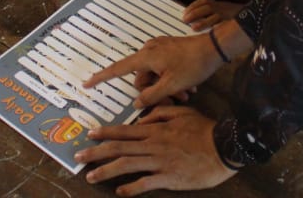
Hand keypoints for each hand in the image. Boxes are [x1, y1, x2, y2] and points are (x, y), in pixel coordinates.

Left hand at [76, 106, 236, 195]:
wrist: (223, 147)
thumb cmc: (204, 129)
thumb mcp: (181, 112)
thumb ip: (159, 114)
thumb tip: (142, 118)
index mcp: (155, 129)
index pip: (124, 131)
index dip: (105, 133)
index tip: (89, 135)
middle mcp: (153, 145)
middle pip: (118, 148)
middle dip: (96, 153)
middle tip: (78, 157)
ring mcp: (159, 162)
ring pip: (126, 165)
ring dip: (106, 171)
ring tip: (90, 176)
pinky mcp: (168, 178)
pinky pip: (145, 183)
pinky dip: (130, 188)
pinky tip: (120, 191)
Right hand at [84, 34, 222, 108]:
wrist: (215, 47)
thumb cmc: (193, 65)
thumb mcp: (172, 85)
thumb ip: (151, 95)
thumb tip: (136, 103)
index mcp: (145, 57)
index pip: (117, 69)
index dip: (101, 77)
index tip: (86, 83)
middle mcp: (149, 50)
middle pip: (142, 77)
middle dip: (156, 91)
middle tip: (176, 100)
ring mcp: (160, 48)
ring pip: (155, 75)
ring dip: (167, 87)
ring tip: (187, 94)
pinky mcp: (169, 49)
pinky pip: (163, 68)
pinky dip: (172, 79)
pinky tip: (188, 86)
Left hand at [182, 0, 244, 30]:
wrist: (255, 16)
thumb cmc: (234, 17)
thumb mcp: (223, 12)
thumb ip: (211, 15)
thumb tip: (194, 20)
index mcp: (219, 4)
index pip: (204, 1)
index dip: (193, 6)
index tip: (184, 12)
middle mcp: (223, 7)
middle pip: (207, 7)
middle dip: (194, 13)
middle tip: (185, 19)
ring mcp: (228, 14)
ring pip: (214, 15)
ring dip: (202, 21)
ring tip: (193, 27)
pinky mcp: (233, 21)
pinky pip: (223, 24)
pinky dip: (215, 27)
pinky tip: (209, 33)